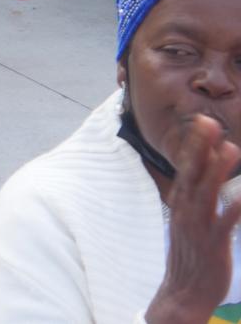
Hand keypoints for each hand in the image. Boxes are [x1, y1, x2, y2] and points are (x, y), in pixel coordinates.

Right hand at [146, 115, 240, 323]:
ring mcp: (198, 227)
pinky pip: (224, 224)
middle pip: (193, 173)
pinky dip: (232, 209)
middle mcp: (186, 210)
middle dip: (201, 147)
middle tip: (208, 122)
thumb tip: (201, 174)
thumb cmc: (190, 255)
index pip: (186, 167)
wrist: (183, 292)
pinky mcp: (213, 245)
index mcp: (181, 203)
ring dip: (217, 170)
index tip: (202, 121)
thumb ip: (194, 196)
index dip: (194, 144)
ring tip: (229, 149)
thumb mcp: (187, 220)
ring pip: (207, 193)